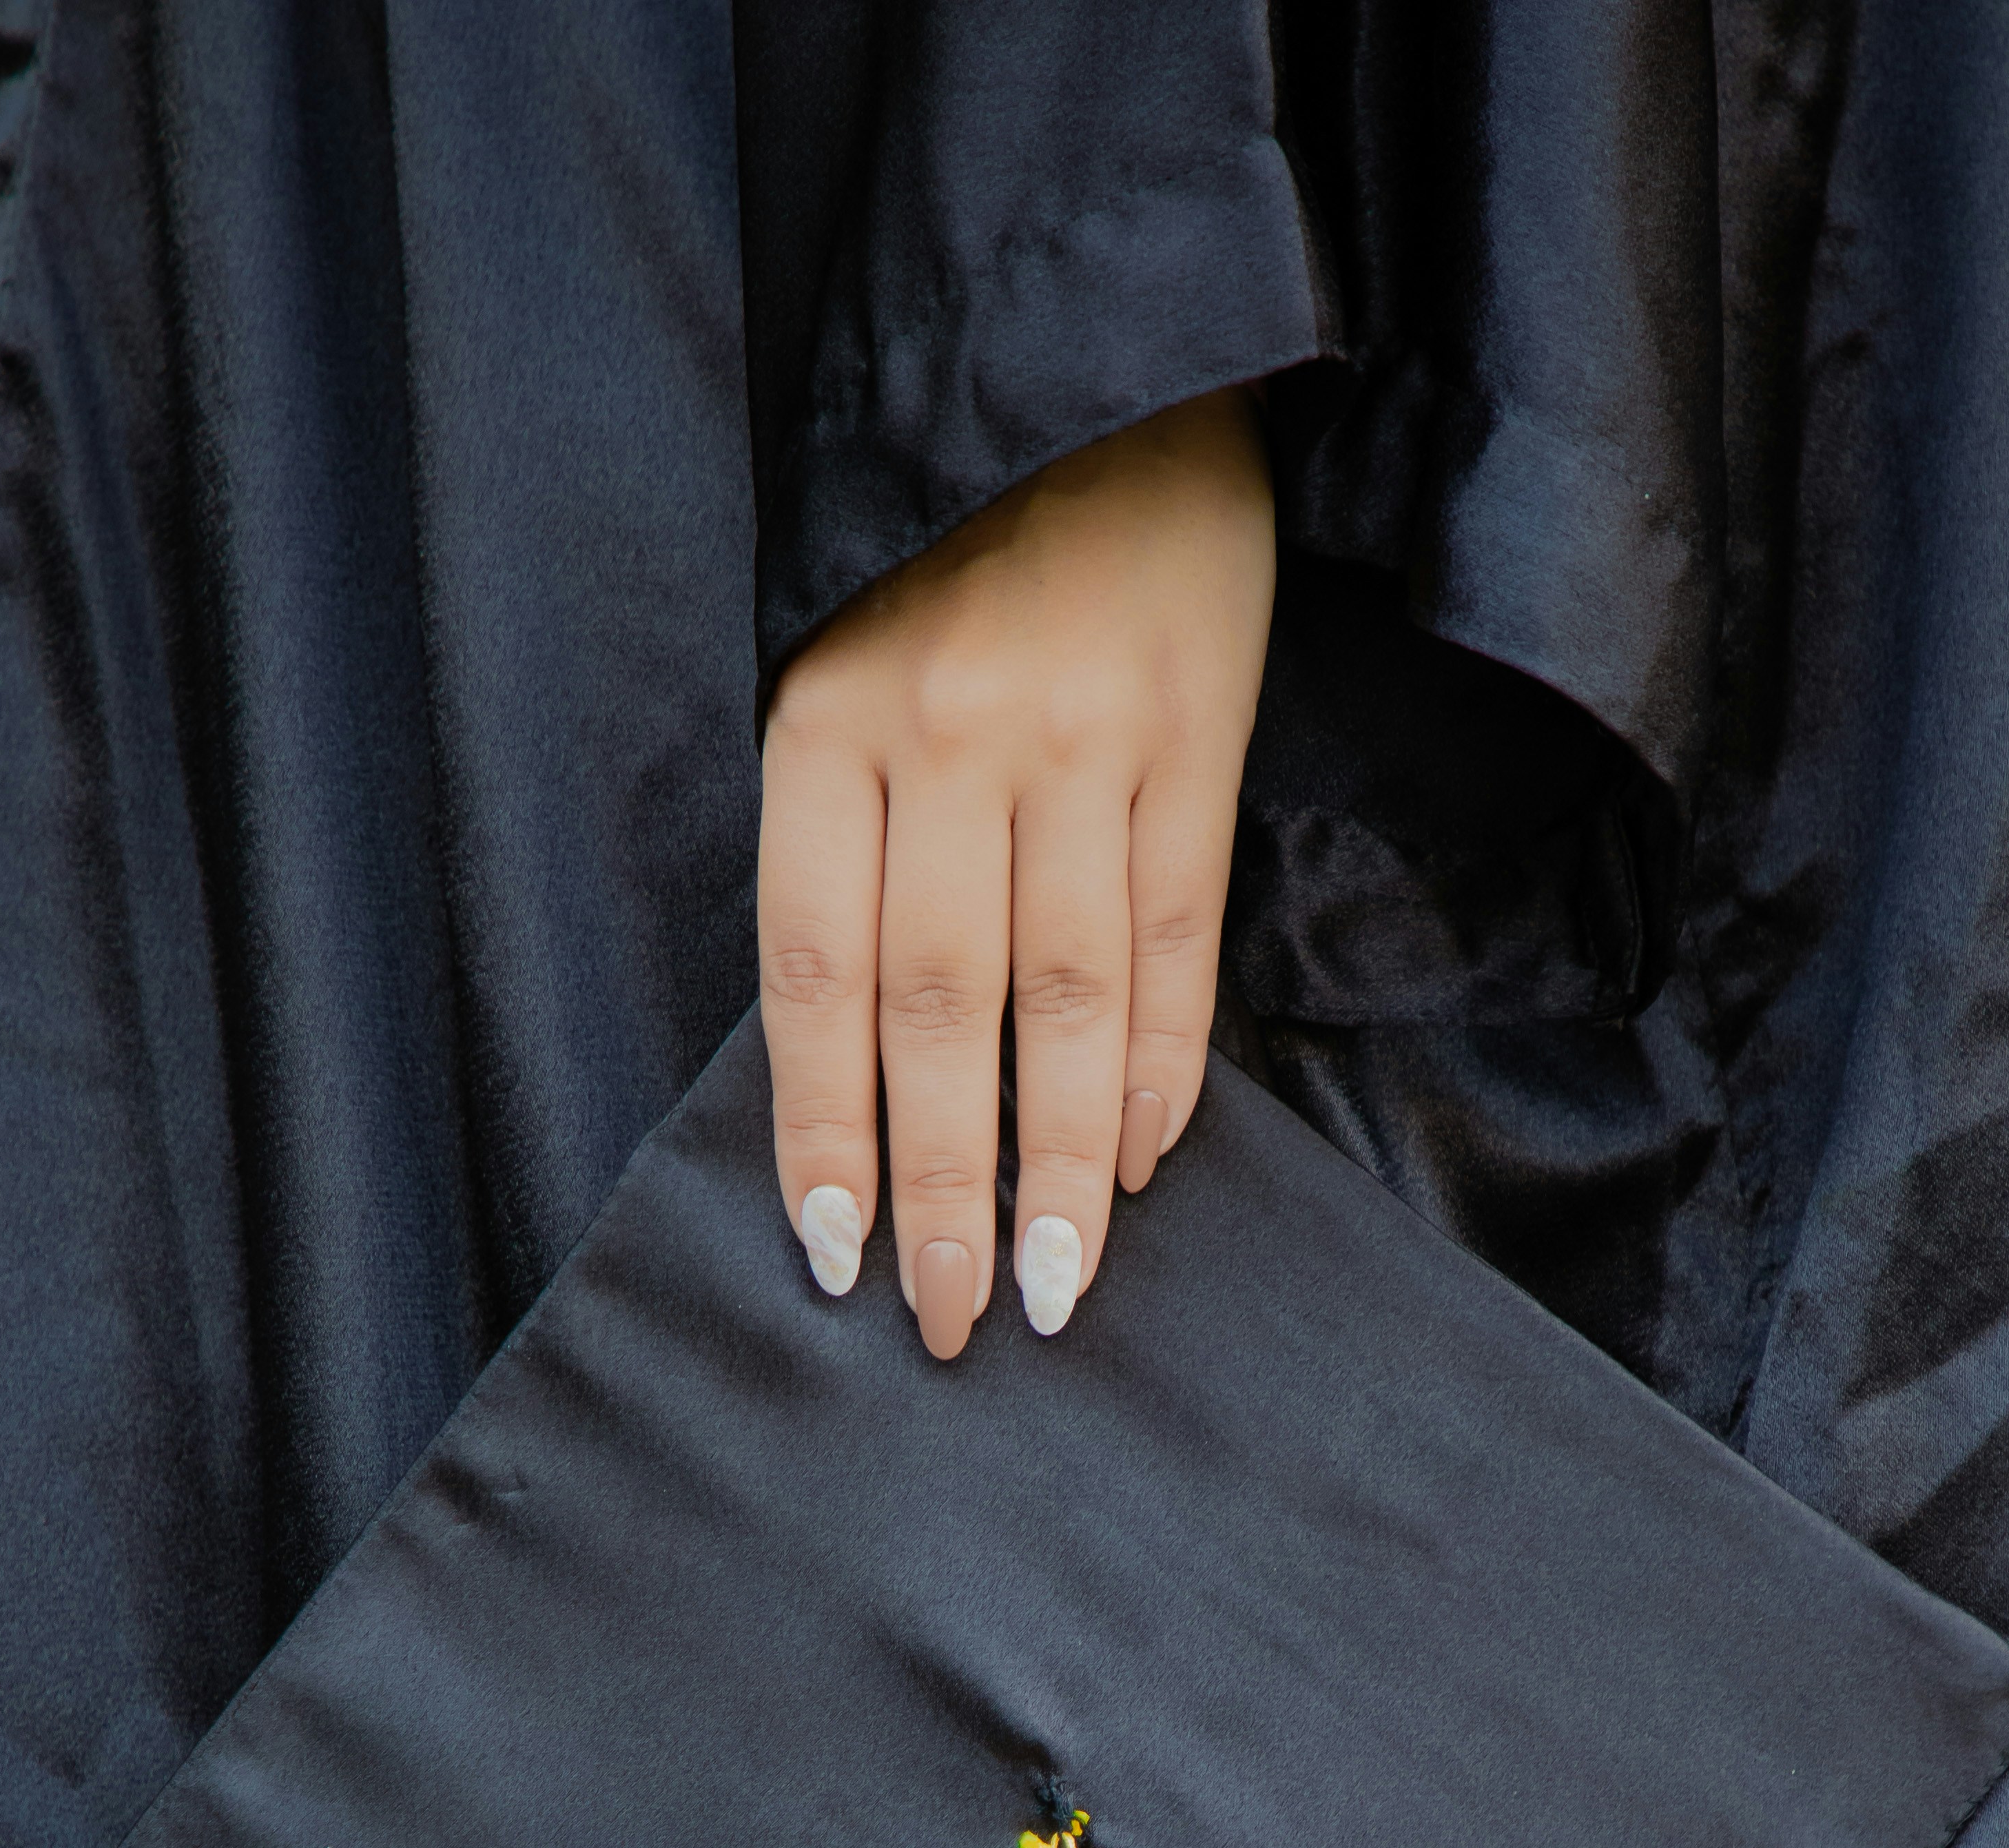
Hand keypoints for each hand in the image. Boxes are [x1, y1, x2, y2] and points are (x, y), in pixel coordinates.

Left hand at [757, 389, 1275, 1357]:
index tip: (838, 1261)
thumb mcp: (840, 663)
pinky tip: (1134, 1159)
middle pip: (943, 1012)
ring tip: (1051, 1289)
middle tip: (948, 1322)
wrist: (1090, 364)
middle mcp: (952, 739)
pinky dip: (1158, 1063)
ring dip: (1057, 1166)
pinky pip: (1176, 933)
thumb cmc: (942, 545)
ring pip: (1068, 996)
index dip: (827, 1134)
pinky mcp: (1193, 735)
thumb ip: (845, 841)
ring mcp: (1080, 740)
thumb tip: (863, 1063)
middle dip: (943, 1189)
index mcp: (831, 726)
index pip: (815, 975)